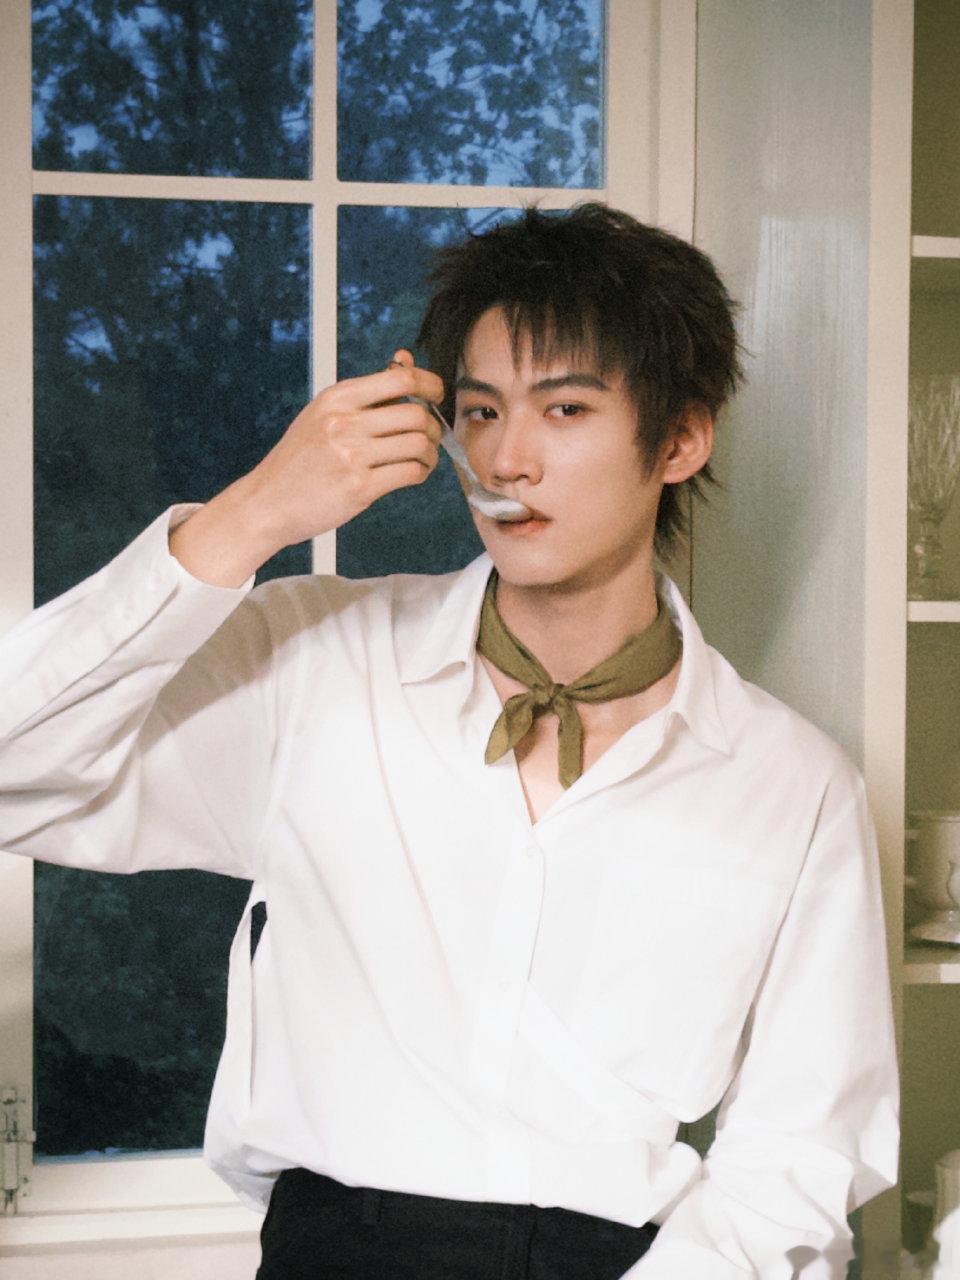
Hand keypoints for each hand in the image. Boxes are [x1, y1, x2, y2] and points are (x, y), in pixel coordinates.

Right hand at [242, 349, 443, 551]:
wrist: (268, 501)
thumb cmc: (300, 458)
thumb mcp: (323, 414)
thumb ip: (367, 392)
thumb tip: (405, 359)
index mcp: (337, 398)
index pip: (400, 378)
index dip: (430, 384)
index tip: (437, 394)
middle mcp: (344, 422)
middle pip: (415, 414)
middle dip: (432, 426)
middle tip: (429, 436)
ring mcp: (351, 456)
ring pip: (418, 444)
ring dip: (430, 452)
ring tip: (423, 457)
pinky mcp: (359, 488)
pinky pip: (410, 473)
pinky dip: (421, 473)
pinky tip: (413, 473)